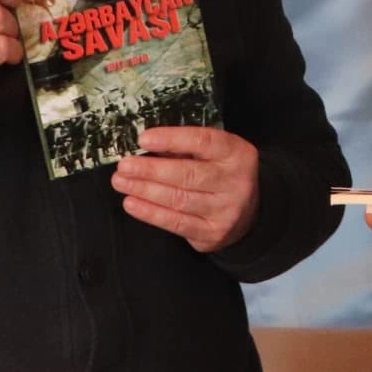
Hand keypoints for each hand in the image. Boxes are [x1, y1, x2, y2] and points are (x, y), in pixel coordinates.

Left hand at [112, 127, 261, 252]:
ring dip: (144, 190)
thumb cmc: (223, 176)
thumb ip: (186, 150)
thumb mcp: (215, 155)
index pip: (203, 142)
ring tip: (121, 182)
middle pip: (188, 174)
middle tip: (124, 165)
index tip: (143, 139)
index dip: (172, 139)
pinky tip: (132, 203)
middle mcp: (235, 182)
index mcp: (236, 154)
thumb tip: (145, 149)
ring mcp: (225, 210)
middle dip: (150, 170)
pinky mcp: (212, 233)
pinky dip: (150, 212)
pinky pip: (176, 223)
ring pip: (179, 199)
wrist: (250, 213)